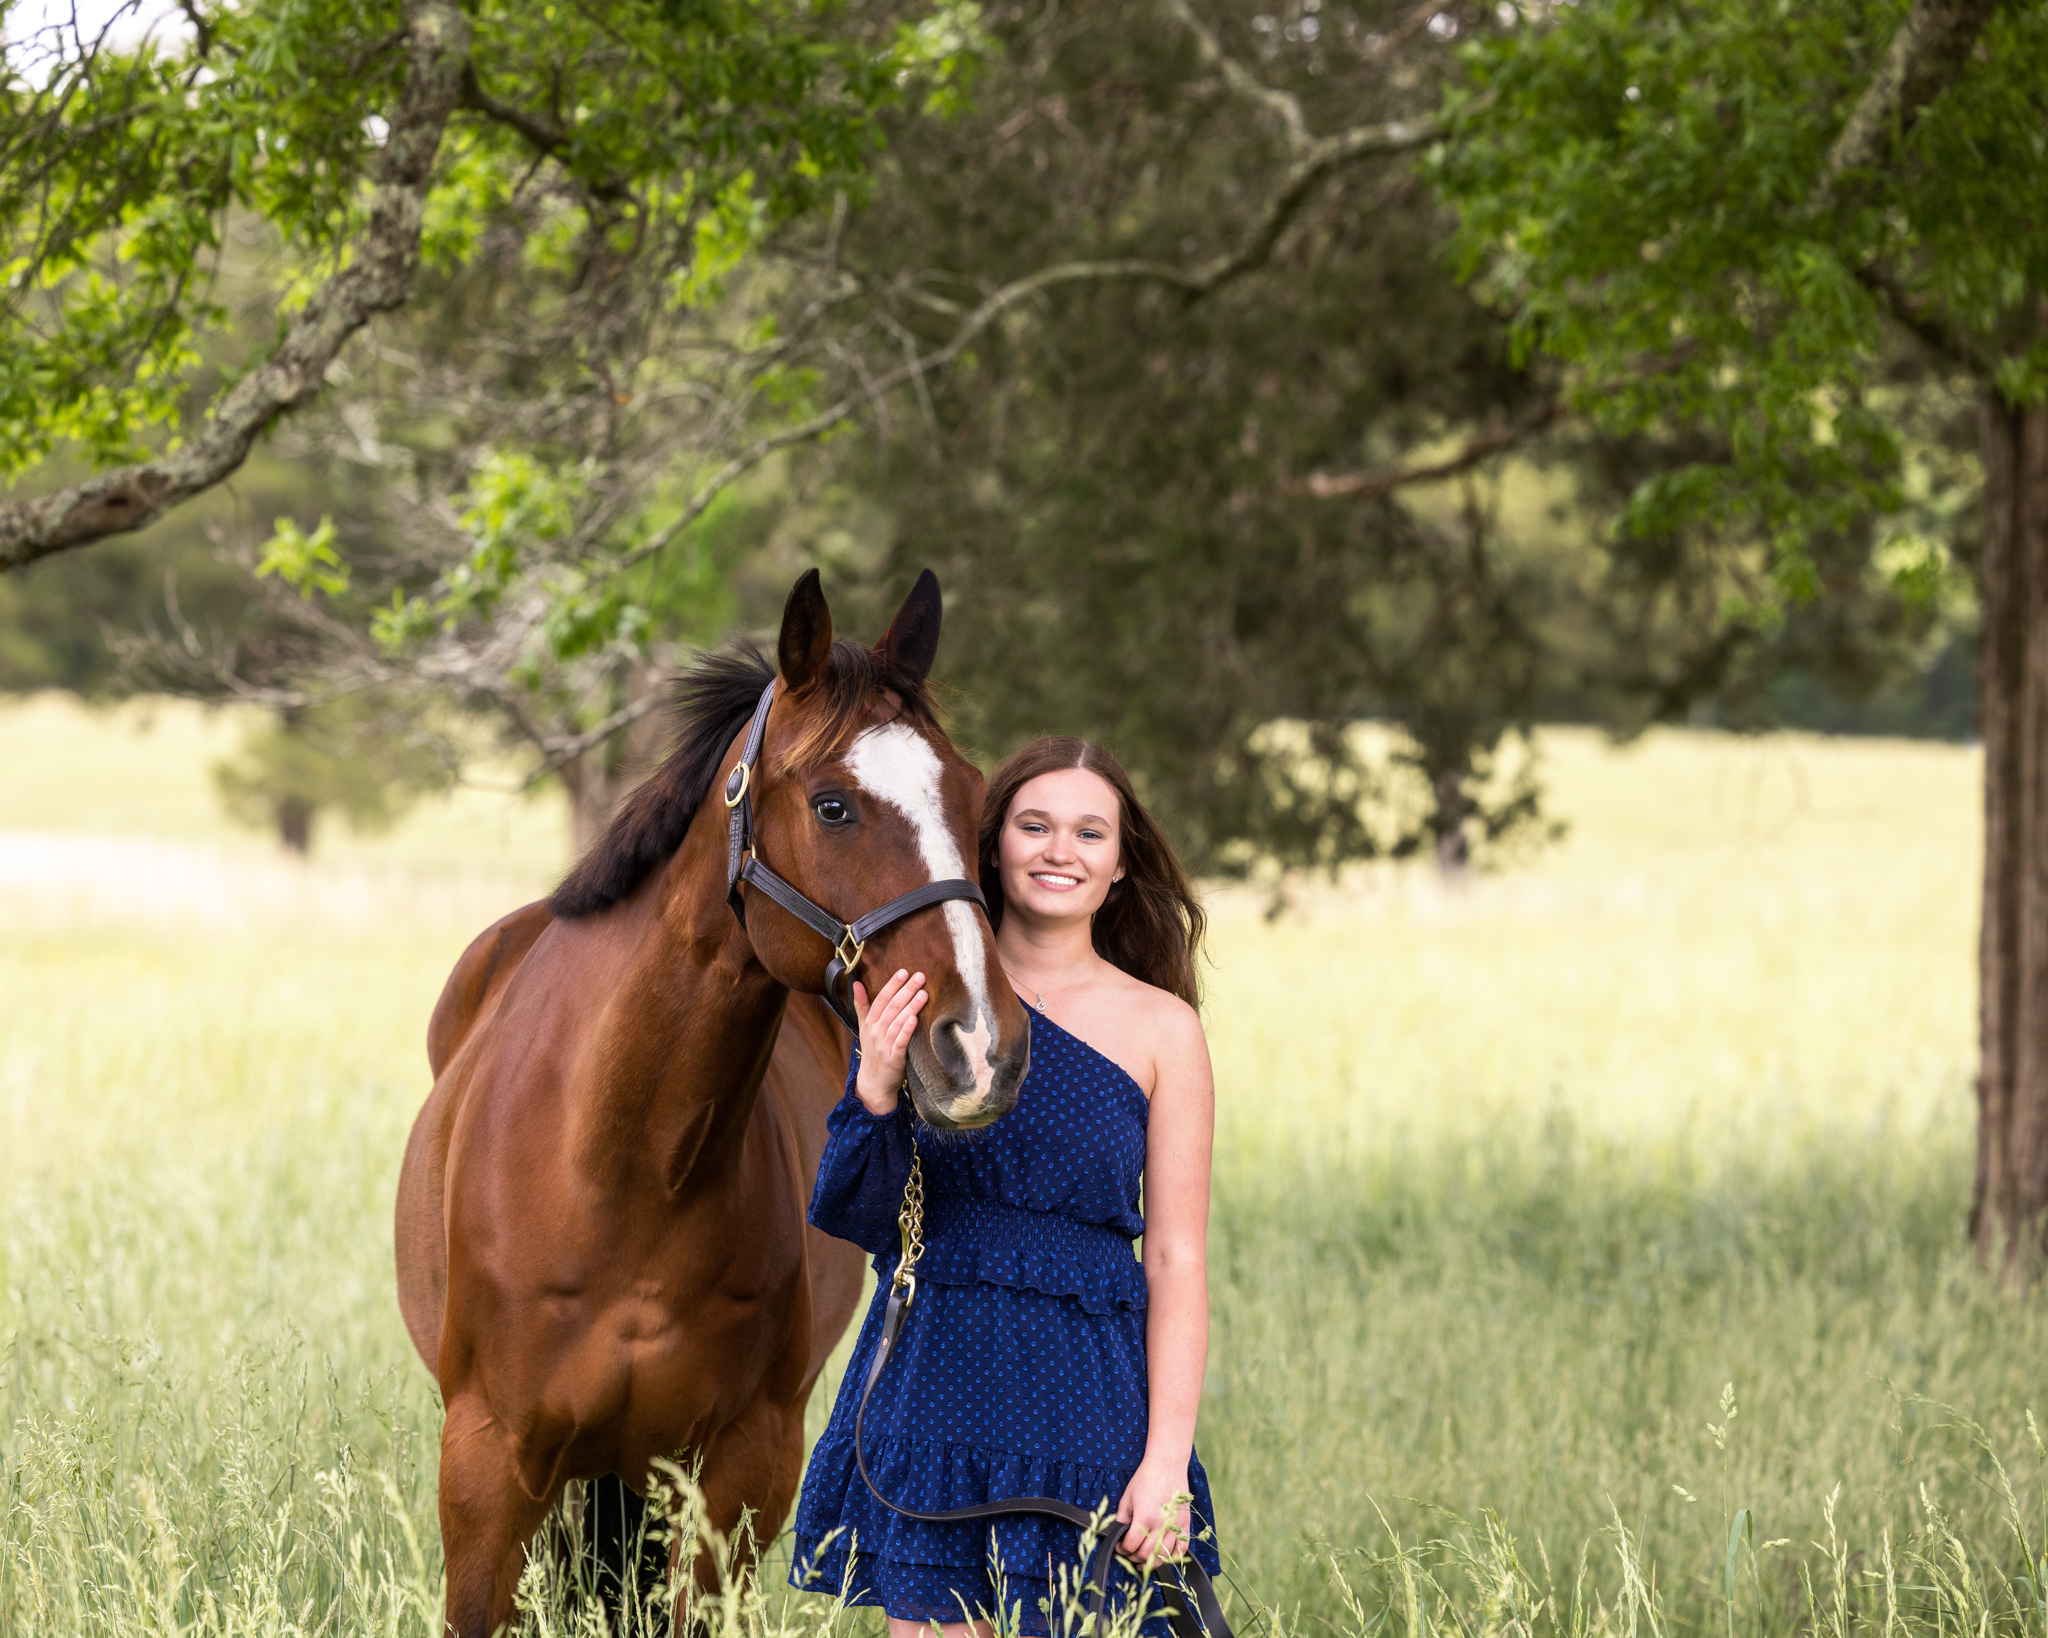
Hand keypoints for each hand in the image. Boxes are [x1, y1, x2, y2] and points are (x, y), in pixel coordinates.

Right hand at [851, 968, 926, 1115]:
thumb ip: (862, 1006)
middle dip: (906, 990)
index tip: (904, 972)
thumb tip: (857, 983)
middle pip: (892, 1007)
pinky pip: (900, 1041)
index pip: (881, 999)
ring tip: (923, 993)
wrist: (873, 1084)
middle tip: (920, 977)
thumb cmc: (873, 1053)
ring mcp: (884, 1045)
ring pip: (898, 1021)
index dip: (892, 985)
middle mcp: (875, 1032)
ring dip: (911, 1006)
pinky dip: (907, 1030)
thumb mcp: (864, 1029)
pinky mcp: (894, 1058)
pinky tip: (915, 1019)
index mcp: (869, 1023)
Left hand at [1114, 1458, 1192, 1564]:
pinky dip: (1173, 1557)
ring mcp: (1175, 1525)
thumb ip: (1122, 1519)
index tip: (1119, 1547)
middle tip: (1129, 1553)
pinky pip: (1182, 1548)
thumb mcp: (1127, 1498)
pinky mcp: (1185, 1523)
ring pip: (1164, 1555)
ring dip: (1152, 1562)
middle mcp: (1160, 1525)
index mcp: (1143, 1518)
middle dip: (1134, 1557)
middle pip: (1146, 1554)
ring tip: (1144, 1560)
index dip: (1122, 1550)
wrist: (1167, 1465)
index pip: (1131, 1545)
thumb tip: (1119, 1535)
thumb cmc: (1145, 1479)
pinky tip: (1164, 1555)